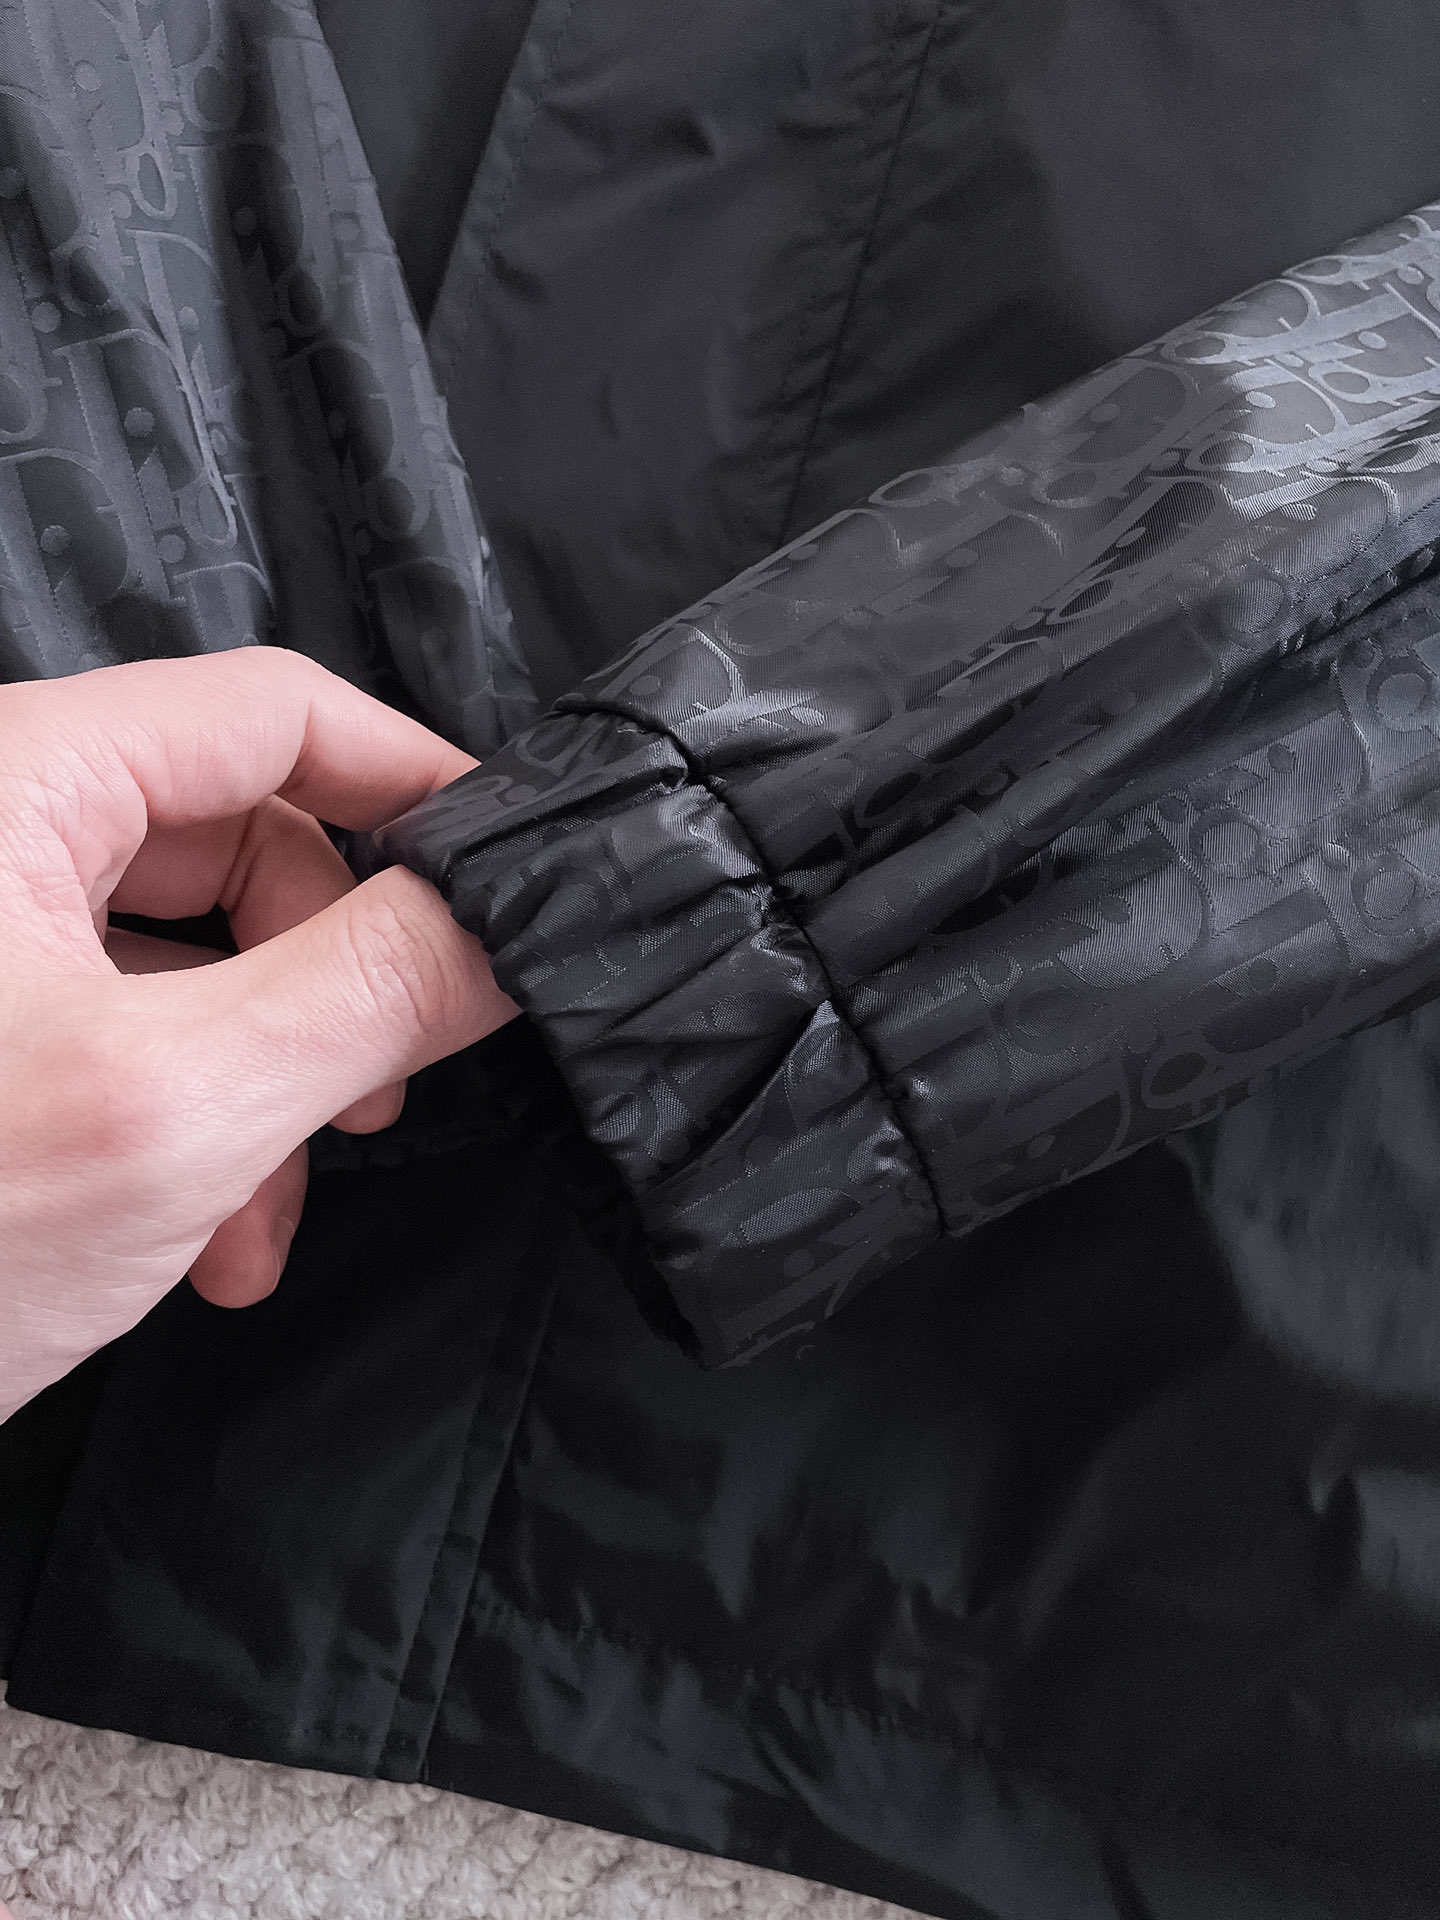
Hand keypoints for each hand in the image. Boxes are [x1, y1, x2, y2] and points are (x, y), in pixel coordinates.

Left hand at [0, 648, 516, 1422]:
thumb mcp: (175, 1108)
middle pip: (239, 839)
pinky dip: (191, 1126)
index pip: (271, 709)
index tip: (504, 868)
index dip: (409, 782)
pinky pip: (128, 1030)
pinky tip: (196, 1239)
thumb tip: (501, 921)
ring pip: (191, 953)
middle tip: (381, 1085)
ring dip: (264, 1085)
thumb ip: (367, 991)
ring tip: (263, 1212)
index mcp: (5, 781)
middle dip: (328, 982)